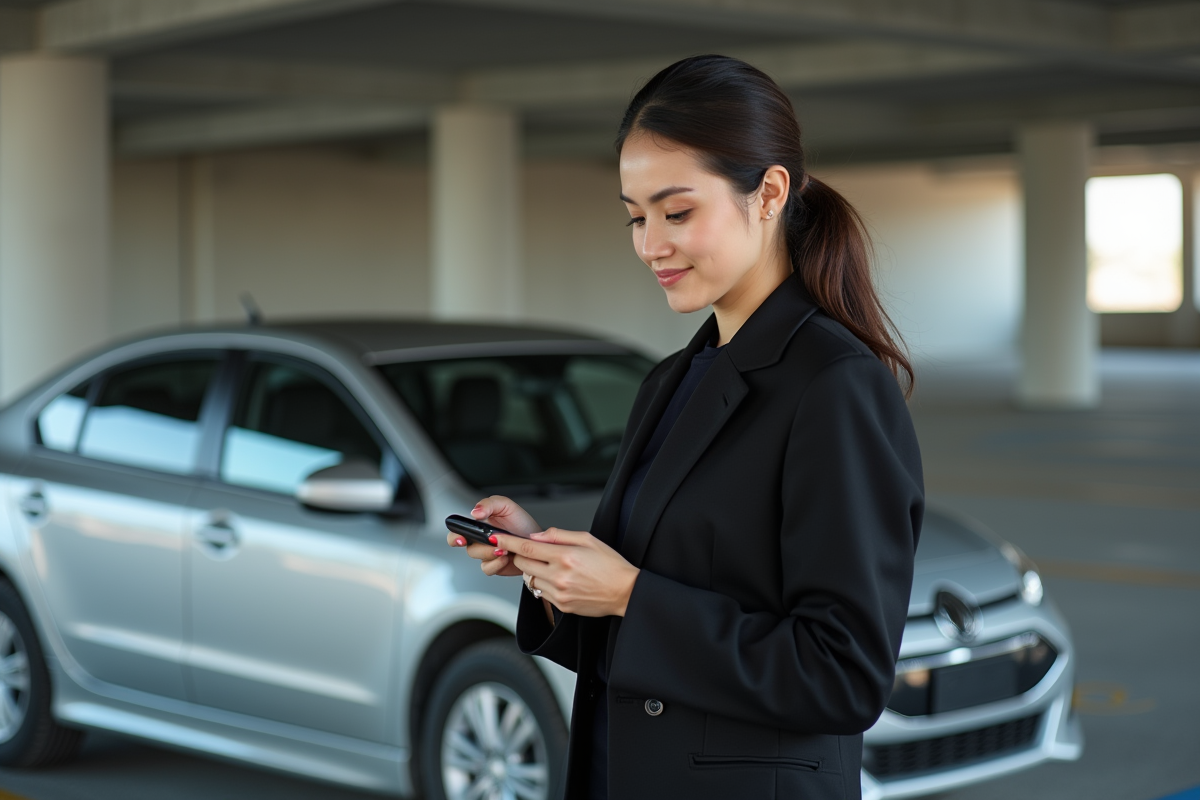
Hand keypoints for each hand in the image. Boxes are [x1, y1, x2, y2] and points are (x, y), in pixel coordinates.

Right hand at [446, 495, 537, 576]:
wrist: (538, 541)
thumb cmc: (521, 523)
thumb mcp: (506, 506)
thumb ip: (489, 504)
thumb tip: (474, 512)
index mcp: (478, 525)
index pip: (457, 531)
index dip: (455, 535)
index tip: (461, 537)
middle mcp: (479, 540)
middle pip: (466, 546)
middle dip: (477, 545)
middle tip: (489, 543)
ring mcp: (486, 554)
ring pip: (477, 556)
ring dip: (490, 552)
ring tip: (505, 547)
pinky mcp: (494, 566)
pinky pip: (487, 568)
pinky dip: (496, 563)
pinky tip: (506, 557)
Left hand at [497, 529, 640, 617]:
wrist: (625, 592)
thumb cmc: (611, 564)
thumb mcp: (588, 539)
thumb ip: (559, 535)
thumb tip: (536, 536)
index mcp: (566, 556)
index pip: (527, 547)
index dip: (508, 542)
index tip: (495, 537)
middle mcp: (559, 575)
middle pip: (523, 564)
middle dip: (521, 555)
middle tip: (532, 551)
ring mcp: (559, 593)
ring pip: (529, 579)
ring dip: (533, 570)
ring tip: (550, 566)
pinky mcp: (561, 605)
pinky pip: (540, 592)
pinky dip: (543, 583)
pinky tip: (558, 578)